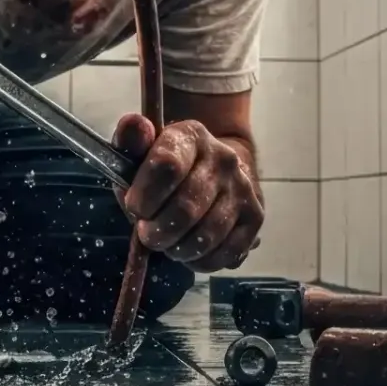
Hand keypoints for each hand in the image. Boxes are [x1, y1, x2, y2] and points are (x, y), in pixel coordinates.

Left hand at [113, 115, 263, 271]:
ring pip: (205, 236)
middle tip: (148, 233)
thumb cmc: (167, 170)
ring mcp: (243, 188)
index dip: (144, 197)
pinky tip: (190, 250)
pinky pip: (225, 253)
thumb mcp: (142, 154)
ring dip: (177, 249)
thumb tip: (134, 124)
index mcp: (191, 136)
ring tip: (168, 242)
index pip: (166, 166)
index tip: (135, 208)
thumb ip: (132, 142)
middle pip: (185, 209)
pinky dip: (201, 261)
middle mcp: (223, 159)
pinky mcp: (255, 216)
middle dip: (157, 232)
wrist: (213, 171)